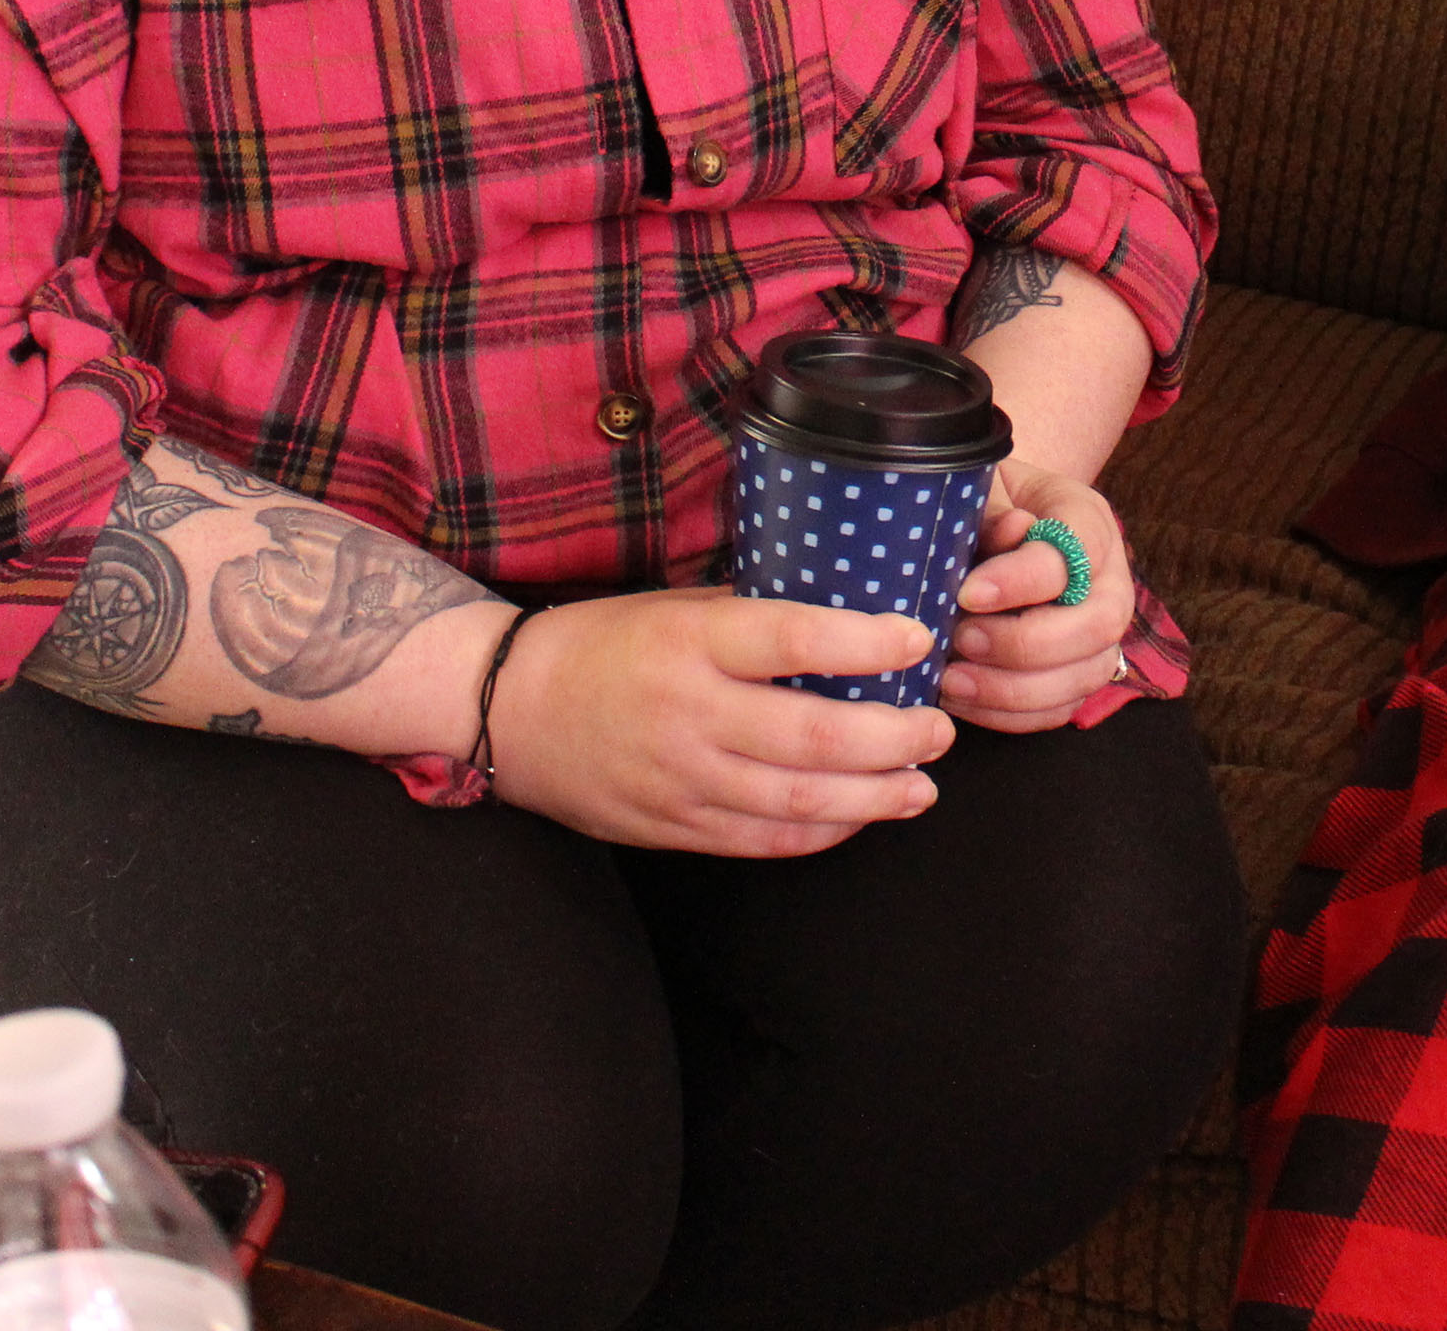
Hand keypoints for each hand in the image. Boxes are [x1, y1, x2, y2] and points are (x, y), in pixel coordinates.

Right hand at [483, 587, 953, 855]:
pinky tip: (859, 817)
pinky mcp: (672, 826)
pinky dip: (821, 832)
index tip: (918, 639)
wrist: (507, 710)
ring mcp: (681, 779)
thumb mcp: (671, 607)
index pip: (795, 639)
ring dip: (874, 797)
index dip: (866, 642)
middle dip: (894, 737)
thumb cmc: (600, 645)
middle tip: (939, 729)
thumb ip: (749, 616)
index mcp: (690, 641)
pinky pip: (763, 840)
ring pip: (798, 799)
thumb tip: (843, 610)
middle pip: (814, 735)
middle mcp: (689, 712)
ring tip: (922, 786)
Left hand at [939, 457, 1135, 732]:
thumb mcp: (986, 488)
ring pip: (1081, 678)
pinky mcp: (1075, 676)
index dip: (1024, 580)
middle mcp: (1109, 582)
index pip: (1075, 556)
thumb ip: (994, 509)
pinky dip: (1007, 713)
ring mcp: (1098, 636)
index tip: (967, 592)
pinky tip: (960, 698)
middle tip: (962, 638)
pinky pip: (1056, 711)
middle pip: (1096, 626)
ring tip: (951, 679)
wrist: (998, 520)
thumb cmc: (988, 503)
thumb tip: (1012, 529)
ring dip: (1012, 689)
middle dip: (1024, 643)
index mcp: (1089, 522)